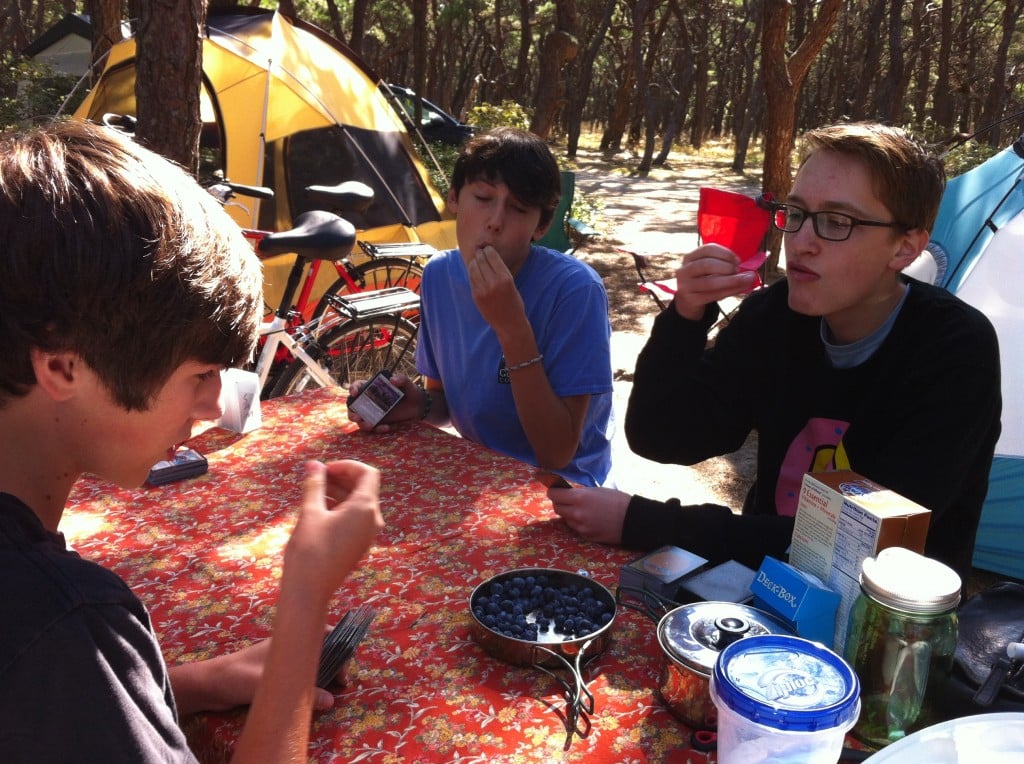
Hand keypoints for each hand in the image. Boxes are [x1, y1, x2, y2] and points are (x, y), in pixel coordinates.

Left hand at [171, 634, 341, 714]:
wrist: (210, 685)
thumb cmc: (238, 676)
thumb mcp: (271, 685)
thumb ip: (300, 693)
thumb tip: (330, 700)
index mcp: (289, 639)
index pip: (323, 631)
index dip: (340, 643)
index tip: (345, 665)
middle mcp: (288, 646)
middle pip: (320, 648)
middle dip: (335, 662)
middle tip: (341, 683)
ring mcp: (281, 659)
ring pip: (310, 661)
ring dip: (323, 673)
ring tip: (331, 690)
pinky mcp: (274, 673)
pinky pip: (300, 673)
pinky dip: (310, 681)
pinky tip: (312, 695)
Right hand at [282, 461, 382, 594]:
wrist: (309, 592)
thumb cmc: (309, 550)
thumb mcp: (310, 512)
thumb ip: (315, 485)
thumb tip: (314, 464)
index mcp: (366, 508)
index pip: (367, 474)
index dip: (347, 466)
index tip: (324, 469)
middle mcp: (373, 520)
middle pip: (363, 487)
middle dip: (340, 478)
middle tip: (315, 477)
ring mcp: (367, 534)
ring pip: (357, 503)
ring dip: (338, 492)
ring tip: (312, 490)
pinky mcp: (358, 545)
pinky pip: (354, 518)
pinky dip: (339, 508)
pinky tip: (317, 508)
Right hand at [346, 374, 421, 431]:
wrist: (419, 406)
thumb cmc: (411, 392)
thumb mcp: (408, 384)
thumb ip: (402, 379)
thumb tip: (392, 380)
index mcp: (373, 388)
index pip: (358, 386)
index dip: (353, 388)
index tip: (355, 393)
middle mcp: (369, 400)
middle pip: (353, 406)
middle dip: (352, 413)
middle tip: (357, 417)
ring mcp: (373, 412)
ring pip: (360, 419)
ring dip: (362, 424)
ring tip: (370, 425)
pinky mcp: (380, 422)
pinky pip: (373, 427)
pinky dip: (377, 429)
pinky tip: (387, 427)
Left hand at [465, 245, 526, 328]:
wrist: (509, 324)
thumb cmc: (514, 303)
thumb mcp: (512, 284)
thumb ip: (501, 272)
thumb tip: (490, 257)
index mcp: (505, 278)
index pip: (492, 257)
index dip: (488, 250)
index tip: (487, 247)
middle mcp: (493, 283)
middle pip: (482, 260)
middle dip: (480, 253)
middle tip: (479, 249)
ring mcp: (482, 290)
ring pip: (473, 268)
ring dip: (474, 261)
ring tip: (475, 258)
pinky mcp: (476, 296)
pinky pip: (471, 279)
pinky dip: (472, 271)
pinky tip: (474, 269)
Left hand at [548, 486, 630, 544]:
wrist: (632, 520)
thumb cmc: (617, 500)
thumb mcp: (596, 490)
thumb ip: (580, 493)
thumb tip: (567, 494)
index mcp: (579, 497)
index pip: (553, 495)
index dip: (553, 492)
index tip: (556, 491)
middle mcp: (576, 513)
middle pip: (557, 508)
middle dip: (560, 503)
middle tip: (568, 501)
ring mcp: (580, 527)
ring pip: (566, 519)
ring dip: (569, 514)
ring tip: (583, 511)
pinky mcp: (585, 536)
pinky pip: (575, 528)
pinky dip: (578, 524)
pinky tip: (590, 520)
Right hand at [672, 243, 757, 320]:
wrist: (687, 301)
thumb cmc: (703, 280)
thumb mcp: (708, 269)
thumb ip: (724, 265)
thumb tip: (749, 271)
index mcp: (689, 258)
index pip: (707, 249)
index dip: (725, 253)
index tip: (737, 260)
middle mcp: (684, 270)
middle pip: (706, 265)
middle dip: (727, 267)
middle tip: (739, 271)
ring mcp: (685, 286)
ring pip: (710, 282)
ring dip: (731, 280)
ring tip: (744, 280)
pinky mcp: (691, 300)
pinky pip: (713, 295)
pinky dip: (729, 291)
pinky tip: (739, 288)